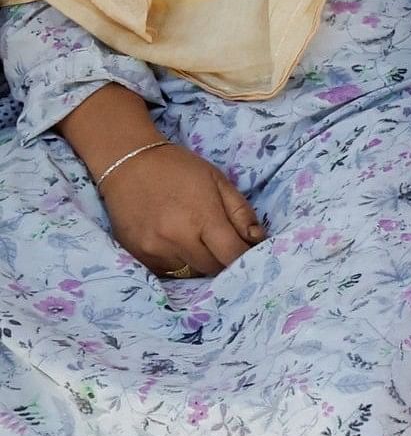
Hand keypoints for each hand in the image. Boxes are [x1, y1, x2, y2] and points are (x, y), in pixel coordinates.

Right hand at [96, 144, 263, 279]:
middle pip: (212, 268)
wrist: (129, 163)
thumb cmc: (179, 169)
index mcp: (203, 218)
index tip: (248, 252)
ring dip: (200, 263)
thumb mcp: (219, 181)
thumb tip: (256, 239)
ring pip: (190, 272)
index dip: (245, 257)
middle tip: (223, 244)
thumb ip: (241, 212)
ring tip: (197, 241)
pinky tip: (176, 244)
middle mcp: (177, 238)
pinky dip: (178, 263)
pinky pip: (167, 272)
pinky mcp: (137, 255)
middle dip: (223, 260)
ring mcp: (154, 249)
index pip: (232, 255)